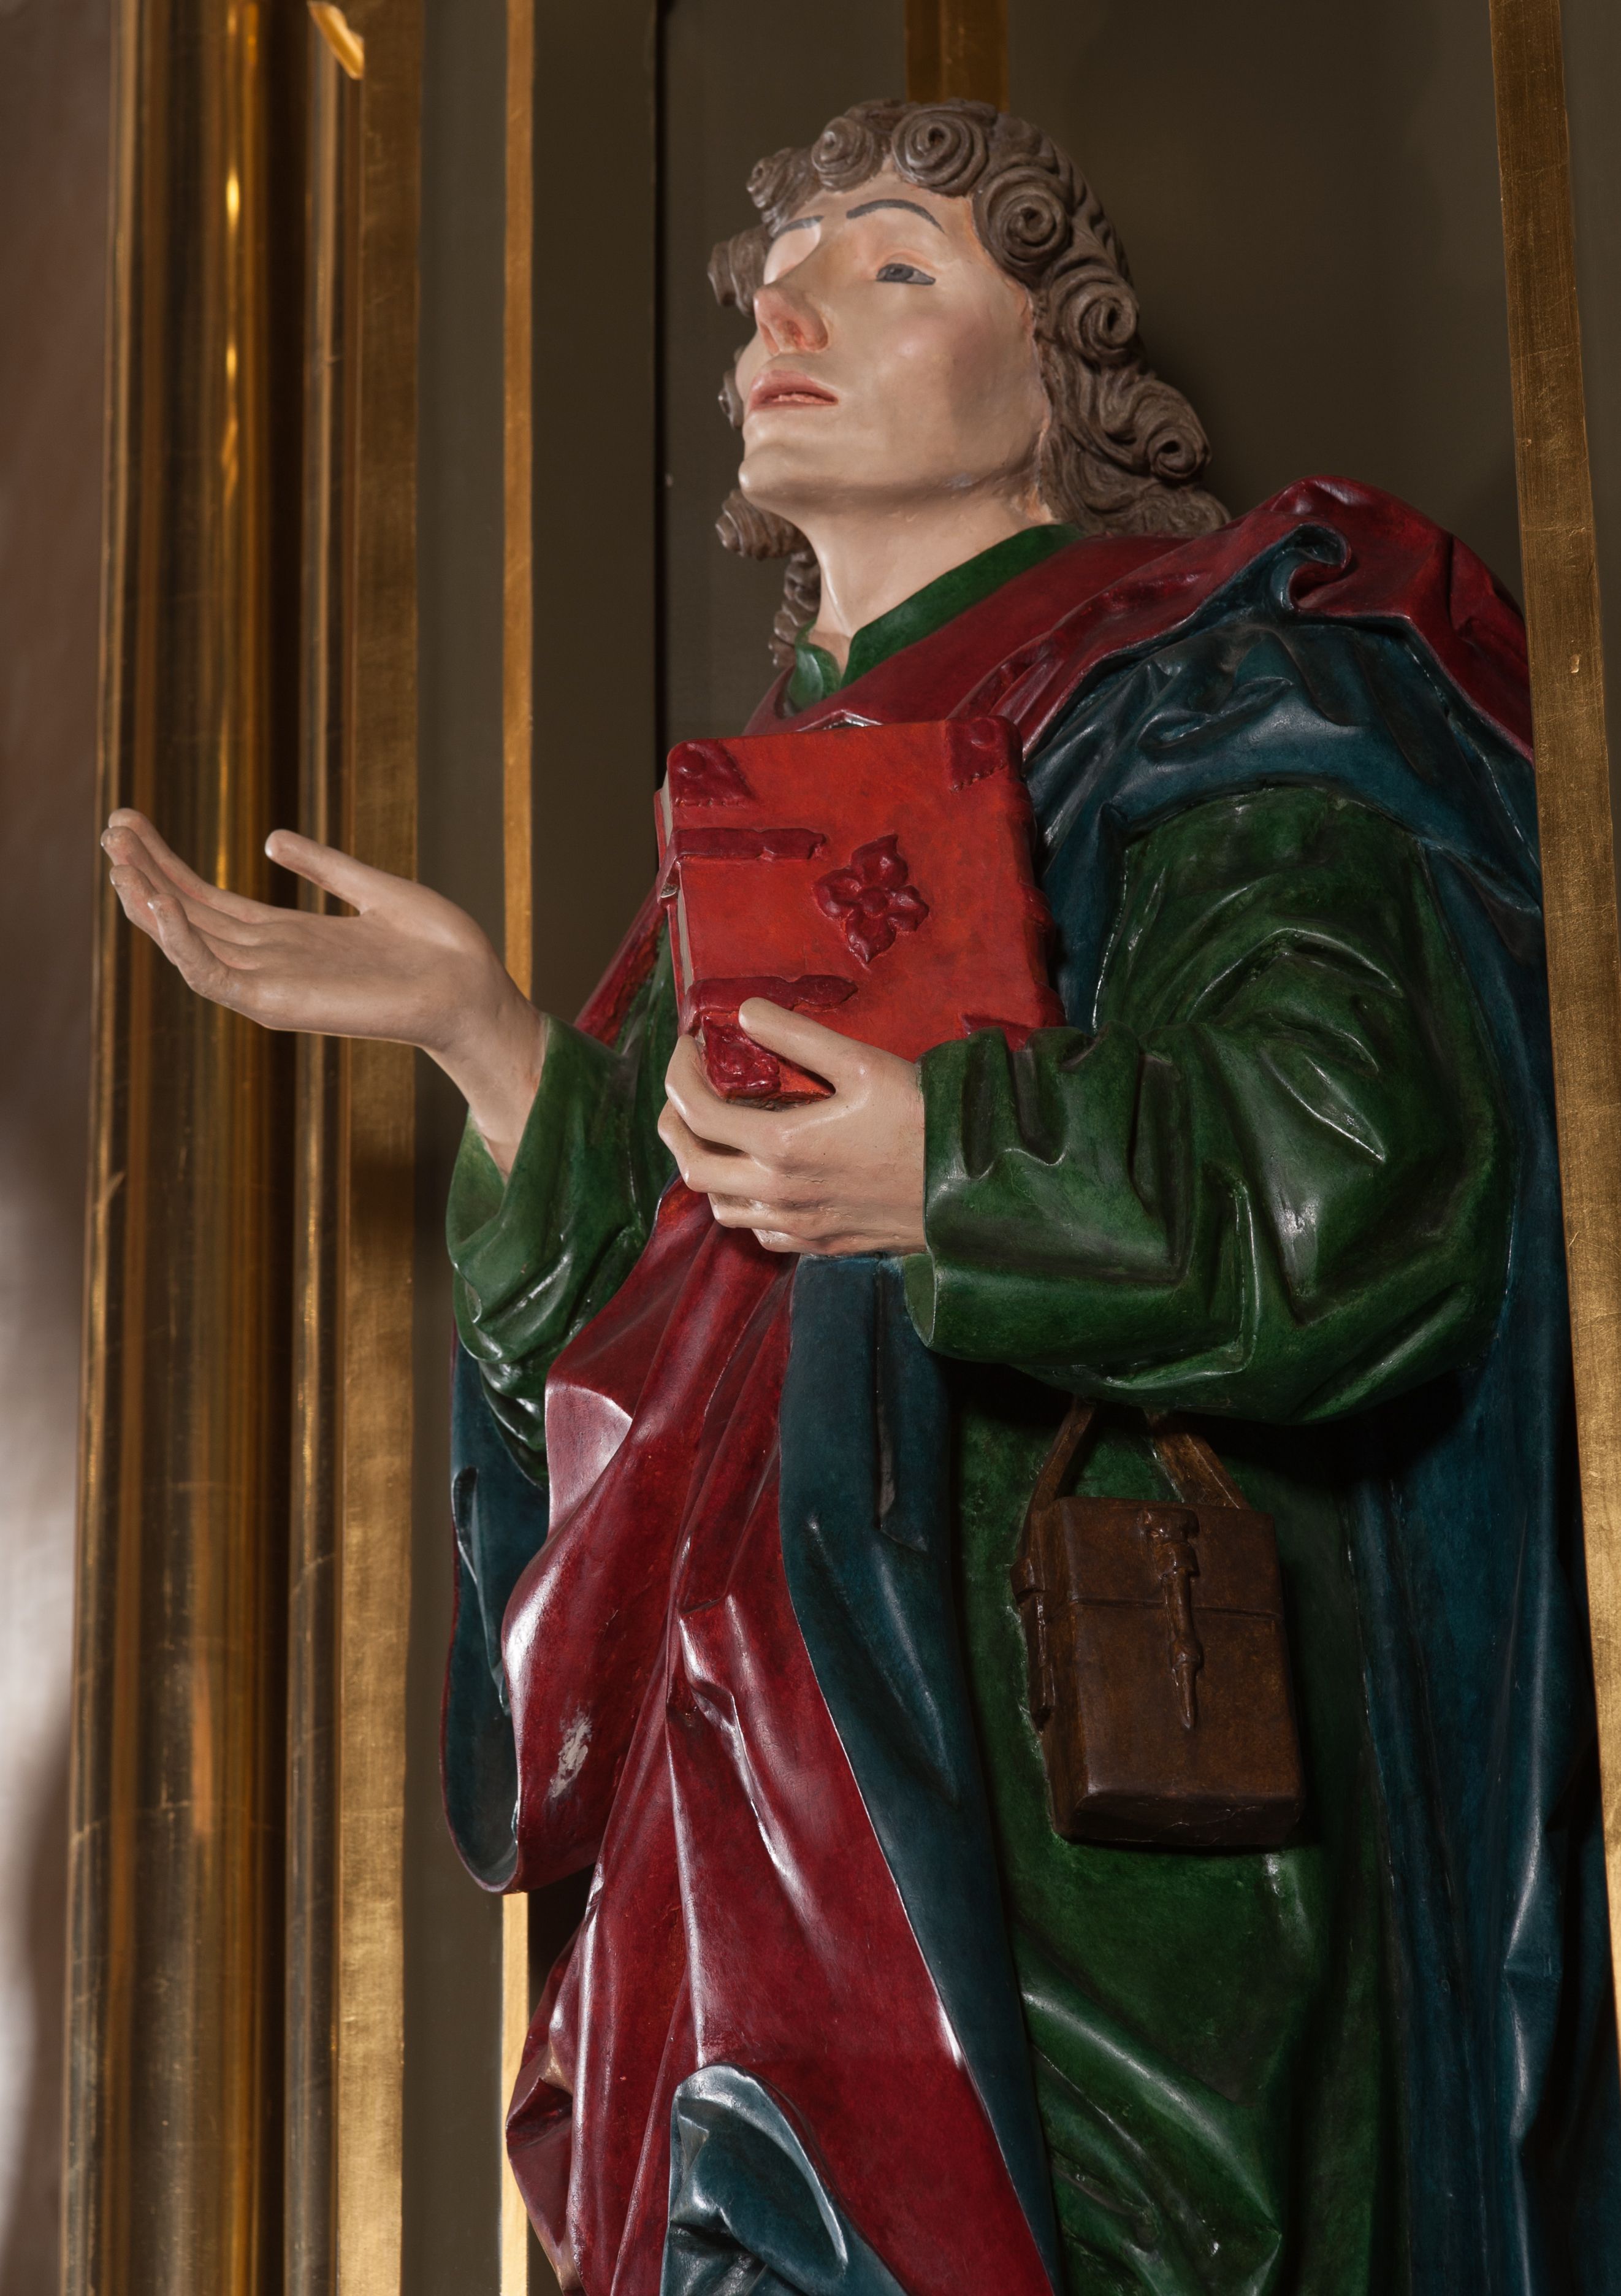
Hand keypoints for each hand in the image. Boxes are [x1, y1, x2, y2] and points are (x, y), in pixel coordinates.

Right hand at [102, 809, 545, 1171]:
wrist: (472, 989)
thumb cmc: (437, 950)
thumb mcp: (373, 890)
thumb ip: (322, 865)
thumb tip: (268, 837)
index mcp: (288, 937)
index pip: (209, 899)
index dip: (167, 863)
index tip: (131, 821)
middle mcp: (269, 962)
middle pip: (188, 914)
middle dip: (145, 872)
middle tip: (110, 825)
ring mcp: (268, 985)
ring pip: (187, 943)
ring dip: (149, 901)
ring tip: (117, 857)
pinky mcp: (276, 1005)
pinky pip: (212, 976)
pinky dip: (181, 943)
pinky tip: (158, 904)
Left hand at [658, 998, 926, 1255]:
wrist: (972, 1187)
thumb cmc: (922, 1119)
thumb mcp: (863, 1063)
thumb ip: (797, 1036)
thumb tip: (745, 1013)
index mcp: (781, 1145)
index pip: (696, 1110)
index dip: (680, 1073)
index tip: (690, 1047)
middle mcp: (779, 1193)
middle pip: (692, 1166)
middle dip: (674, 1124)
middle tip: (685, 1092)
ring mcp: (799, 1226)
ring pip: (721, 1206)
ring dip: (706, 1167)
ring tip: (718, 1134)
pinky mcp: (821, 1244)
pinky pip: (760, 1233)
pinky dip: (745, 1205)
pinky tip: (762, 1179)